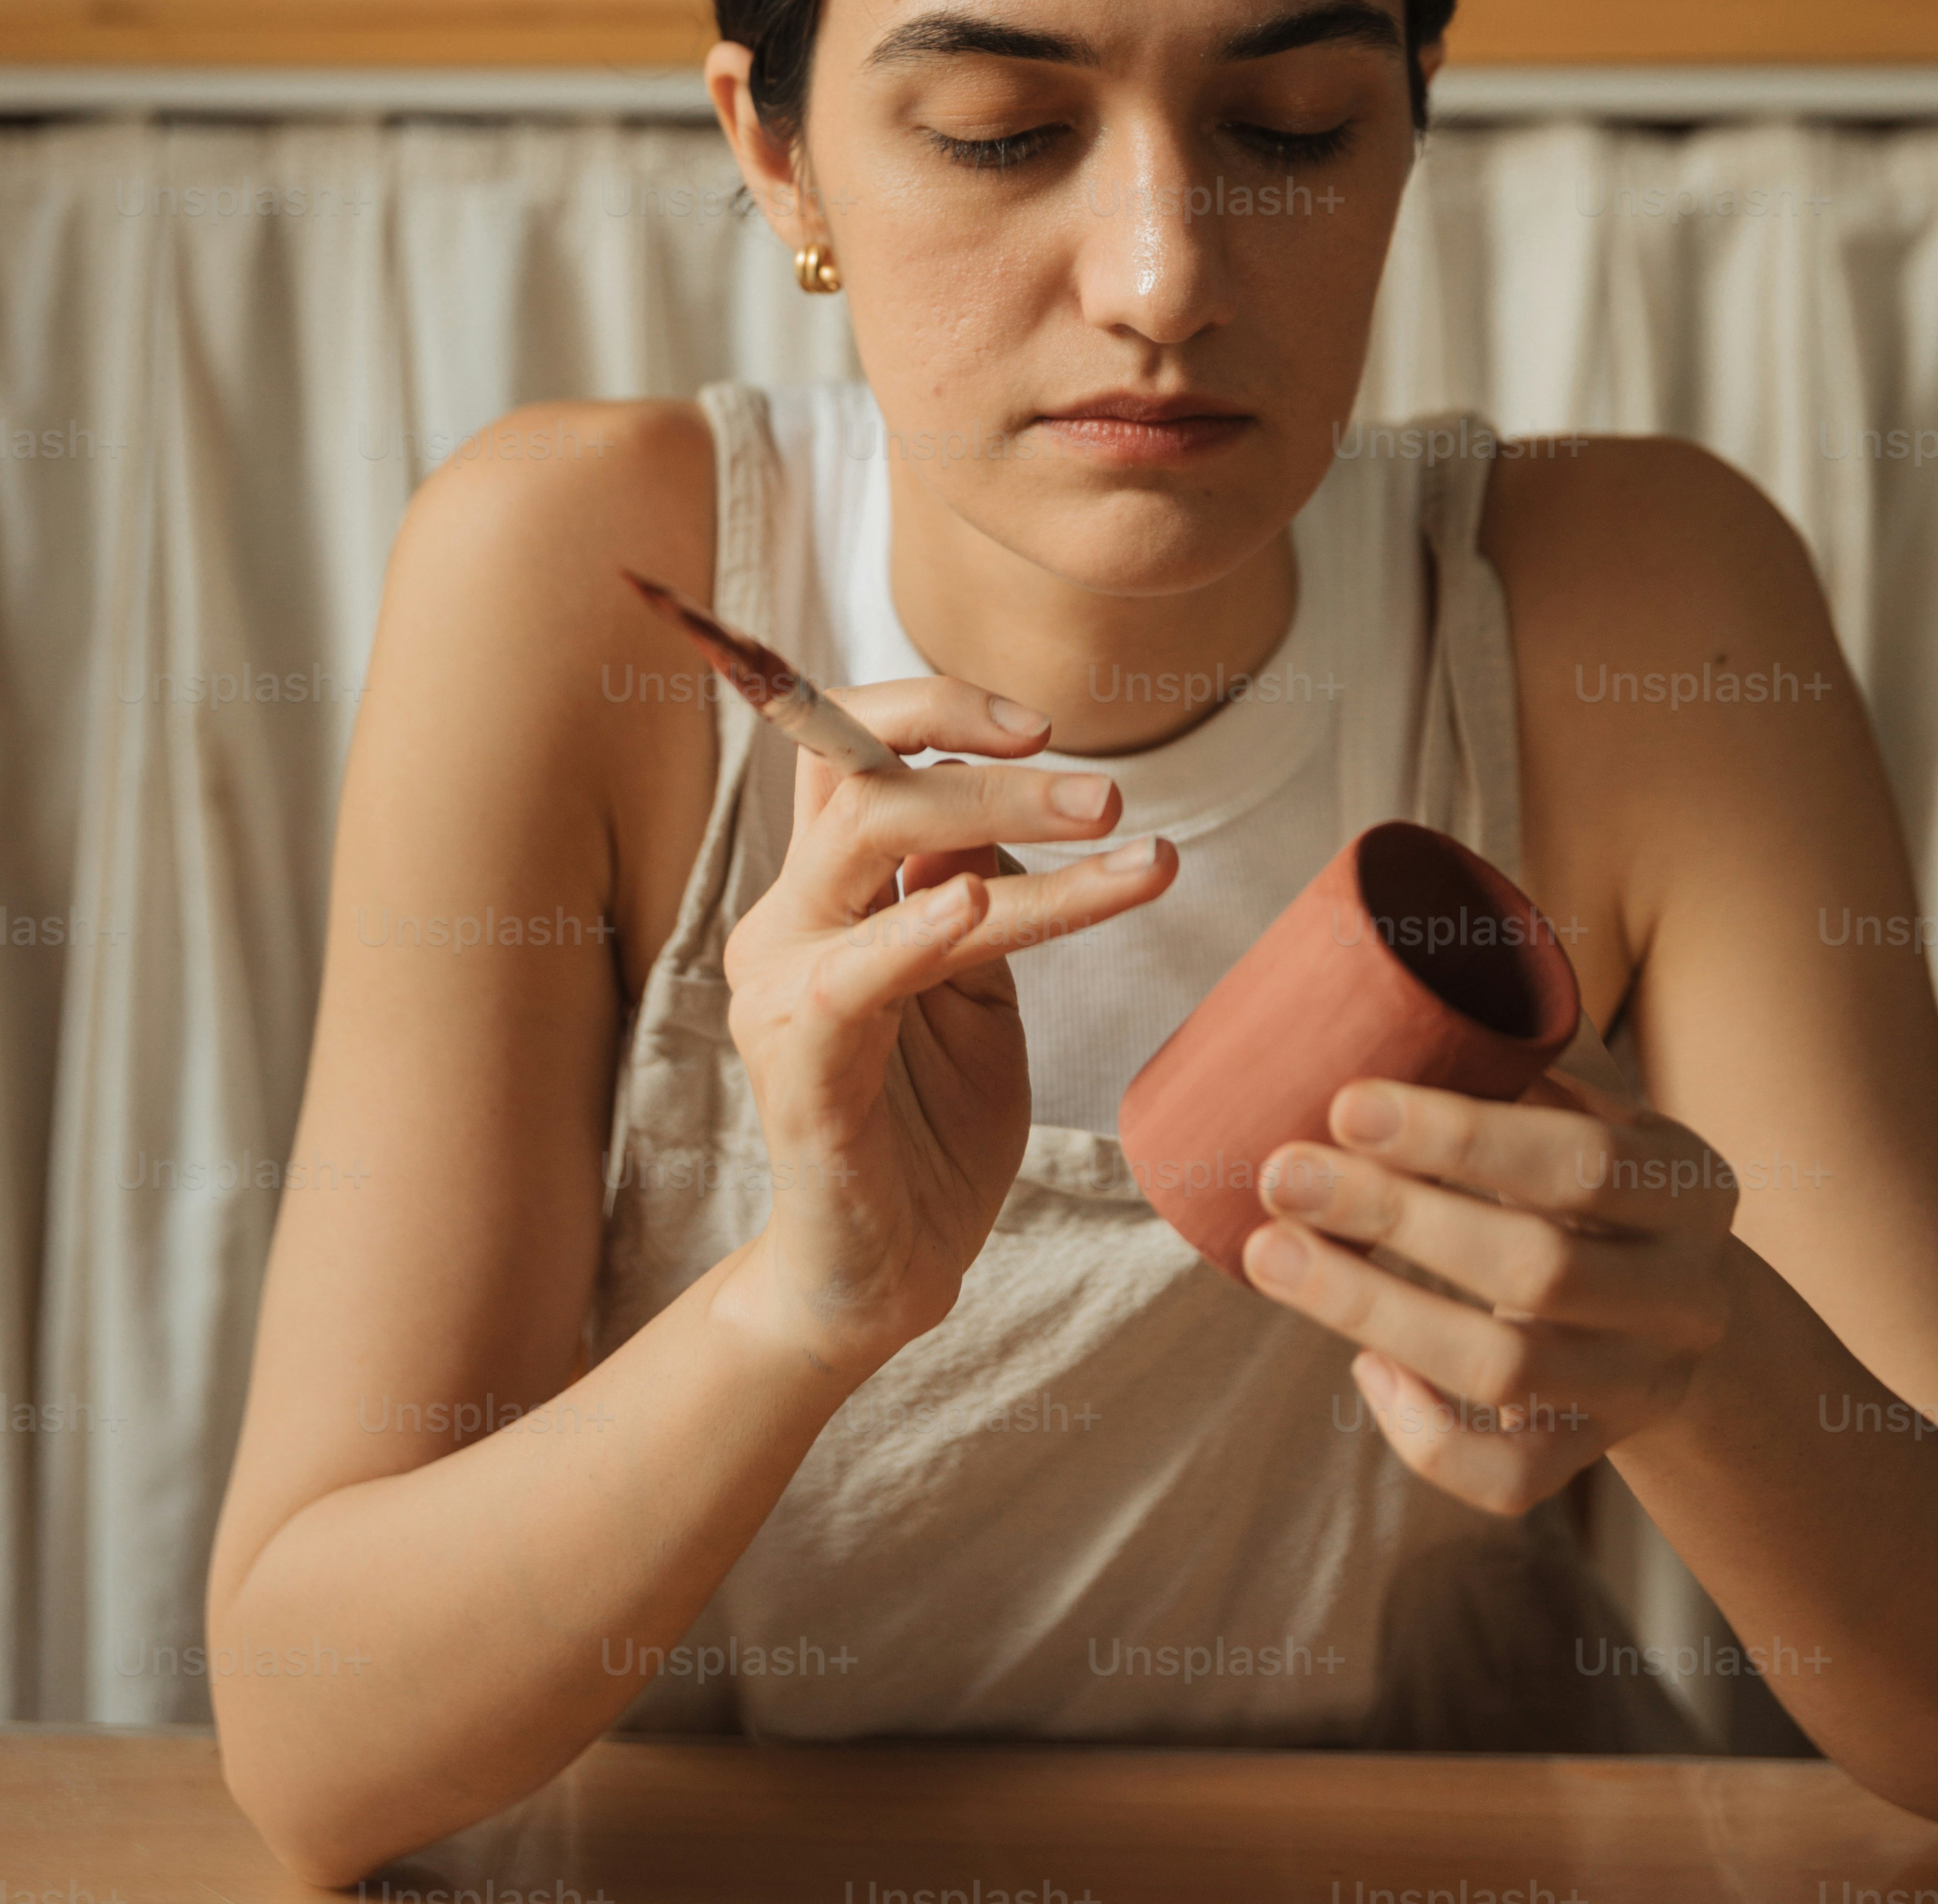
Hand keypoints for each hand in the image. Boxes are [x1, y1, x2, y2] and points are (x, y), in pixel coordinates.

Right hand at [722, 676, 1174, 1376]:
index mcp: (827, 892)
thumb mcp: (976, 982)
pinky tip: (974, 903)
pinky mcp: (800, 1069)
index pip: (852, 749)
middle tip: (1107, 790)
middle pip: (862, 778)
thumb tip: (1003, 794)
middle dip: (990, 766)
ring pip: (868, 847)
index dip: (938, 711)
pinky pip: (847, 979)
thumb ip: (976, 887)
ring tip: (1107, 822)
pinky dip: (912, 932)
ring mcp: (782, 989)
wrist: (885, 1274)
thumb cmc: (931, 1123)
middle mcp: (789, 920)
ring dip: (992, 819)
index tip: (1045, 725)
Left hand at [1242, 1072, 1738, 1512]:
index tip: (1345, 1105)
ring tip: (1273, 1255)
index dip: (1459, 1137)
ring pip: (1507, 1370)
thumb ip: (1511, 1079)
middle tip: (1282, 1176)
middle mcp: (1686, 1295)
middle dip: (1395, 1218)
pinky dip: (1425, 1433)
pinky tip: (1365, 1367)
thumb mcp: (1587, 1116)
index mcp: (1691, 1186)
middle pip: (1537, 1269)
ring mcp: (1644, 1386)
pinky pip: (1509, 1479)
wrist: (1678, 1309)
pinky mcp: (1595, 1456)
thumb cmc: (1592, 1183)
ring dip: (1374, 1310)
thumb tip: (1376, 1025)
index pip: (1581, 1161)